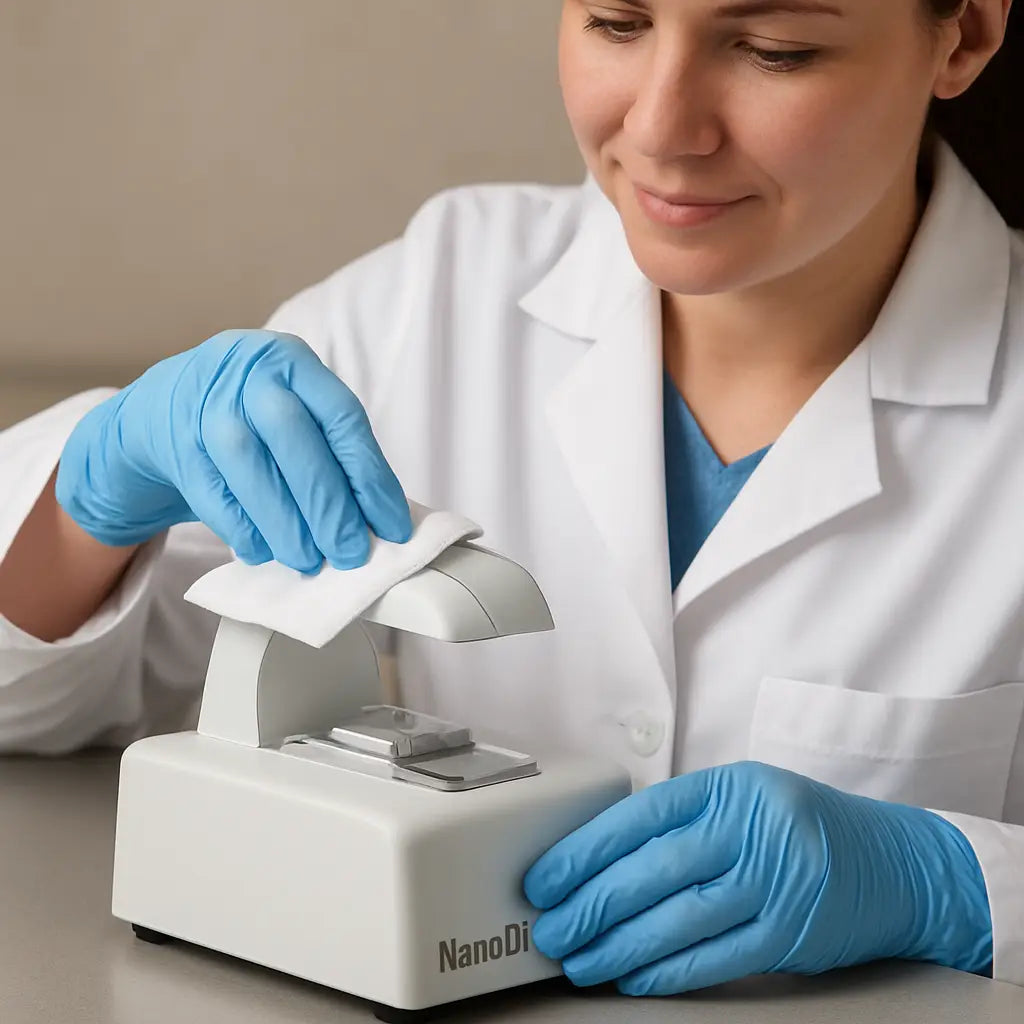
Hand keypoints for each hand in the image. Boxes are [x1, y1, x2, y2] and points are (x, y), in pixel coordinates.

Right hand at [56, 329, 411, 570]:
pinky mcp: (177, 447)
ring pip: (250, 469)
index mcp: (293, 362)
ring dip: (286, 524)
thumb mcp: (296, 405)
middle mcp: (249, 376)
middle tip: (351, 553)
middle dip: (329, 506)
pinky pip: (212, 494)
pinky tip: (264, 553)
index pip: (342, 418)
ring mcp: (205, 409)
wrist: (169, 404)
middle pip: (295, 441)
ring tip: (310, 561)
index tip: (392, 527)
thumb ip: (333, 449)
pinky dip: (243, 529)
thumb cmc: (256, 414)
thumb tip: (376, 519)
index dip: (371, 477)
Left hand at [524, 760, 991, 995]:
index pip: (642, 814)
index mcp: (730, 786)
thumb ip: (687, 819)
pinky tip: (634, 979)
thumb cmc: (805, 826)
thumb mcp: (747, 798)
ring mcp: (774, 881)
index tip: (547, 877)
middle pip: (654, 869)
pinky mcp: (791, 933)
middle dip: (592, 904)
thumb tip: (603, 858)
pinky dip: (669, 971)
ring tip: (580, 961)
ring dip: (620, 945)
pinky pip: (717, 957)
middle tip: (552, 929)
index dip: (587, 848)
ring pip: (679, 918)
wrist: (897, 863)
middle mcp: (751, 828)